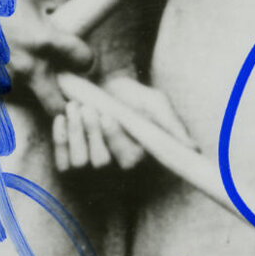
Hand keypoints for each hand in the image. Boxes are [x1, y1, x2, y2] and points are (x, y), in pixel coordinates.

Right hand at [0, 0, 100, 129]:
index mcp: (45, 41)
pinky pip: (6, 88)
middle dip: (63, 103)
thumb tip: (61, 16)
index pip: (84, 60)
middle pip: (58, 105)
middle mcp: (29, 66)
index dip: (85, 60)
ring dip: (30, 84)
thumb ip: (51, 9)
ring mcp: (8, 80)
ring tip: (20, 62)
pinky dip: (8, 78)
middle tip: (62, 90)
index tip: (80, 60)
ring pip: (29, 95)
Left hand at [49, 68, 192, 173]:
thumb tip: (194, 149)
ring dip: (75, 134)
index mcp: (139, 157)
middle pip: (100, 163)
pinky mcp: (70, 159)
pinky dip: (60, 139)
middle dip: (92, 133)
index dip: (114, 139)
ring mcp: (90, 168)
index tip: (107, 115)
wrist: (103, 86)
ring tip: (75, 107)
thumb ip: (171, 125)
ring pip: (79, 164)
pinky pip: (62, 163)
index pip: (127, 159)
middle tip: (89, 107)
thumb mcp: (156, 104)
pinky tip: (62, 117)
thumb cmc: (132, 97)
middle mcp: (115, 170)